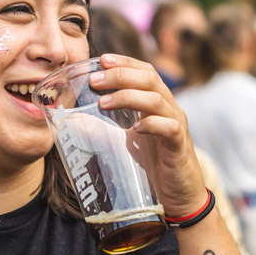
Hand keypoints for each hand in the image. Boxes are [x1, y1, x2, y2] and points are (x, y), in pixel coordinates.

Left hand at [89, 54, 206, 217]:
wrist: (180, 195)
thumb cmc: (153, 165)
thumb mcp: (127, 142)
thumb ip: (107, 128)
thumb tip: (75, 120)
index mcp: (158, 103)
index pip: (145, 71)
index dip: (125, 62)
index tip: (102, 59)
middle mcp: (170, 108)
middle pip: (149, 79)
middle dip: (121, 75)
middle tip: (95, 80)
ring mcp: (177, 125)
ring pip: (157, 99)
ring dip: (128, 96)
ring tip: (104, 103)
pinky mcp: (179, 146)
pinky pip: (169, 127)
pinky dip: (151, 124)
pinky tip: (134, 129)